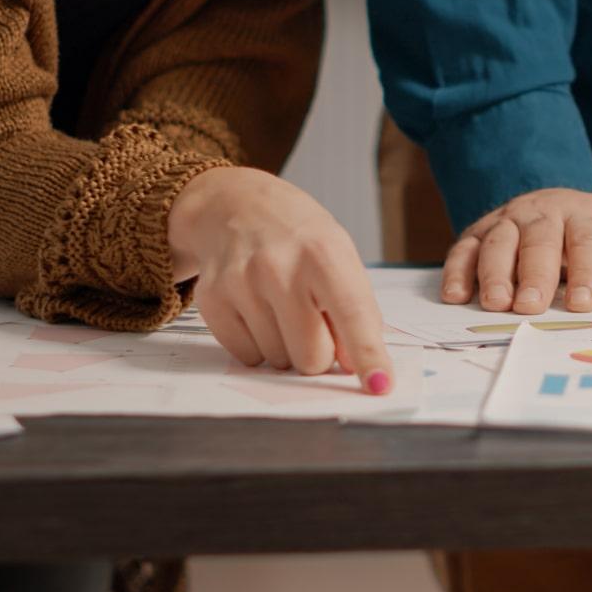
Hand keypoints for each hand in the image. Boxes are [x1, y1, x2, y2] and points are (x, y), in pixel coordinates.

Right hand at [167, 166, 391, 393]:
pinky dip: (258, 344)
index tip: (380, 384)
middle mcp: (279, 268)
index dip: (369, 356)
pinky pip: (247, 356)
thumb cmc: (299, 237)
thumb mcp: (340, 257)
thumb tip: (356, 366)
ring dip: (287, 346)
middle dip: (320, 353)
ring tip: (282, 307)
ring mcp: (241, 284)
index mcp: (323, 254)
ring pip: (279, 361)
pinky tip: (258, 310)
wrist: (236, 207)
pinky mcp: (212, 300)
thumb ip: (355, 311)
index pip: (353, 316)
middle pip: (312, 357)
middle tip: (315, 322)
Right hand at [443, 188, 591, 313]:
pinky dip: (457, 269)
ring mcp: (510, 220)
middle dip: (535, 273)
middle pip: (539, 239)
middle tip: (531, 307)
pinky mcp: (482, 232)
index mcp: (589, 215)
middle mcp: (546, 212)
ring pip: (498, 242)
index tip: (584, 303)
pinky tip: (455, 296)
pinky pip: (465, 248)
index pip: (589, 240)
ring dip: (494, 273)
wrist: (572, 207)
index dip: (586, 271)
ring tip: (495, 305)